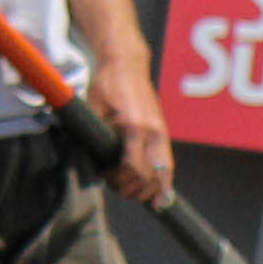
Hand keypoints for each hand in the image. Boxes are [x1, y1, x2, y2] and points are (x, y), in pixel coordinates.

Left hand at [85, 63, 175, 204]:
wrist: (126, 65)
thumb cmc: (107, 85)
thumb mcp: (94, 110)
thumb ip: (96, 138)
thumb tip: (96, 165)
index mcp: (135, 126)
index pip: (134, 168)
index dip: (119, 180)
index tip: (104, 176)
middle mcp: (153, 132)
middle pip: (150, 176)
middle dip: (132, 189)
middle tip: (115, 186)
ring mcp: (162, 133)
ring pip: (164, 174)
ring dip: (147, 189)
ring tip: (130, 190)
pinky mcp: (164, 133)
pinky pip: (168, 165)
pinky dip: (164, 183)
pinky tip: (160, 198)